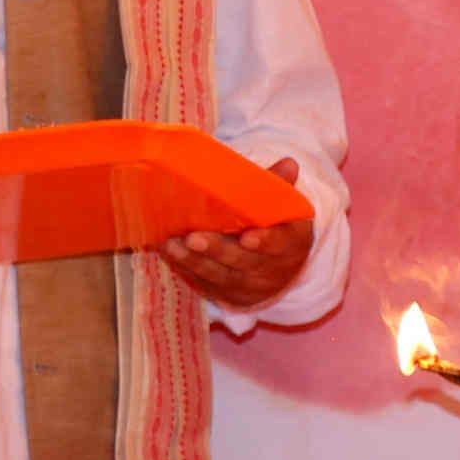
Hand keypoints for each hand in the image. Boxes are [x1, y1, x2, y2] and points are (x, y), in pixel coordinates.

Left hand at [165, 159, 311, 311]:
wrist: (278, 267)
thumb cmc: (277, 227)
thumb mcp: (285, 209)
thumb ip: (279, 187)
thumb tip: (289, 164)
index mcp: (290, 245)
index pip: (280, 244)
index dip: (265, 241)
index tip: (247, 238)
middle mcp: (272, 271)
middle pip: (244, 262)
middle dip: (217, 251)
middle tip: (193, 238)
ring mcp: (248, 287)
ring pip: (220, 276)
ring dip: (193, 262)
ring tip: (171, 245)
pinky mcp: (227, 295)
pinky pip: (205, 284)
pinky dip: (186, 270)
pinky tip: (169, 254)